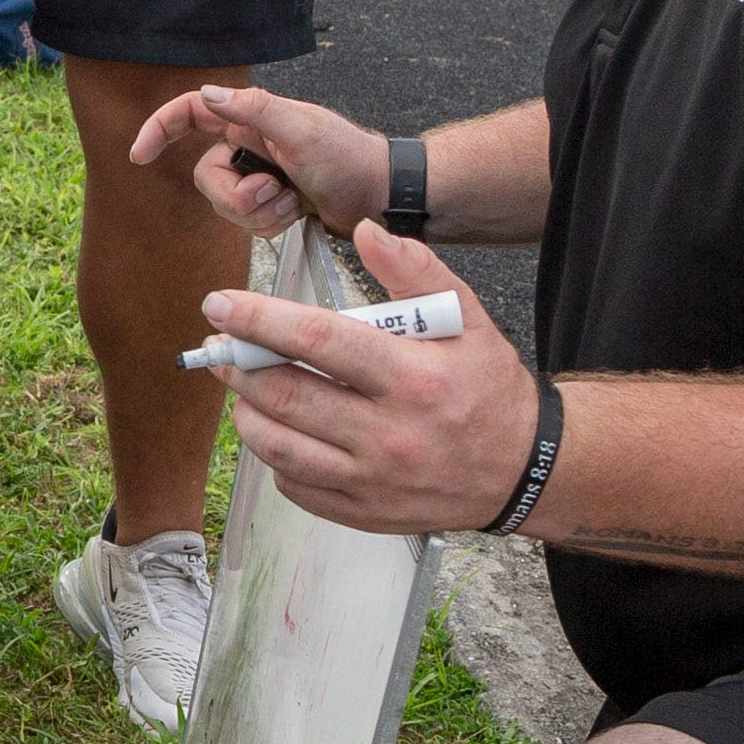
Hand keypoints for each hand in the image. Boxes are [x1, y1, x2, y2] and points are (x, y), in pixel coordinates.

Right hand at [126, 80, 387, 234]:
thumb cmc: (349, 158)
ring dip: (257, 213)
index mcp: (251, 118)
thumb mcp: (302, 130)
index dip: (159, 129)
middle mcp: (250, 144)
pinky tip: (295, 214)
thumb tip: (208, 94)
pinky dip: (269, 225)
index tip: (140, 155)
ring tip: (291, 203)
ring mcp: (258, 176)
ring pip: (225, 205)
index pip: (191, 113)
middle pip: (207, 176)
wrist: (381, 196)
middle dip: (235, 197)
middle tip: (272, 193)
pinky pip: (247, 223)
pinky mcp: (269, 203)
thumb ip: (255, 110)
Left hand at [186, 227, 539, 538]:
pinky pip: (295, 485)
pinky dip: (274, 455)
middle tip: (221, 344)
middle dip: (240, 365)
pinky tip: (278, 430)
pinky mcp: (364, 512)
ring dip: (247, 410)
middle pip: (288, 396)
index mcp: (413, 378)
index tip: (221, 303)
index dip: (261, 320)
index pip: (319, 341)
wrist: (522, 469)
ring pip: (280, 446)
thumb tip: (365, 231)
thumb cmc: (489, 389)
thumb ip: (415, 271)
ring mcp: (374, 479)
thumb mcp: (469, 320)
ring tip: (243, 384)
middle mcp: (390, 433)